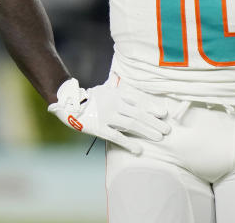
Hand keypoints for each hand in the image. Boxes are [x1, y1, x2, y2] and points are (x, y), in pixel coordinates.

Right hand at [48, 78, 170, 153]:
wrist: (68, 102)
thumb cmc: (89, 97)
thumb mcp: (104, 89)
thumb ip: (116, 87)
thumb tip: (124, 84)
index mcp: (116, 94)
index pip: (138, 100)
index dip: (151, 107)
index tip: (163, 113)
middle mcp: (114, 104)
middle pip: (138, 113)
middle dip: (154, 122)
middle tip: (167, 129)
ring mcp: (107, 116)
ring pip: (131, 124)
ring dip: (147, 131)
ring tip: (159, 137)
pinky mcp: (99, 128)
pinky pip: (116, 136)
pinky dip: (128, 143)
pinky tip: (139, 150)